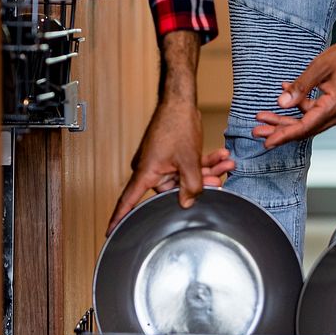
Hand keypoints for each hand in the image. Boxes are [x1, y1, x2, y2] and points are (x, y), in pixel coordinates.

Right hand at [106, 100, 235, 233]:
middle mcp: (150, 169)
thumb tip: (187, 203)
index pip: (128, 202)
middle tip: (218, 180)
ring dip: (205, 171)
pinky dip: (203, 162)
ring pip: (184, 176)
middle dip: (197, 184)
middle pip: (172, 189)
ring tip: (225, 164)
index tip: (110, 234)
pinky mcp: (171, 155)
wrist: (180, 100)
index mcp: (146, 173)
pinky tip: (220, 156)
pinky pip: (186, 165)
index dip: (119, 219)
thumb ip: (191, 185)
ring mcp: (161, 162)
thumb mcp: (189, 160)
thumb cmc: (177, 124)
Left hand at [253, 0, 335, 148]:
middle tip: (257, 132)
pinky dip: (299, 106)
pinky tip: (284, 92)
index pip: (304, 127)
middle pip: (304, 129)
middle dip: (279, 130)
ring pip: (307, 121)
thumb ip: (300, 86)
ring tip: (263, 117)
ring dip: (286, 119)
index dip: (283, 135)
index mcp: (334, 107)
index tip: (267, 142)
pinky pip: (314, 111)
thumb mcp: (319, 67)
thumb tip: (281, 103)